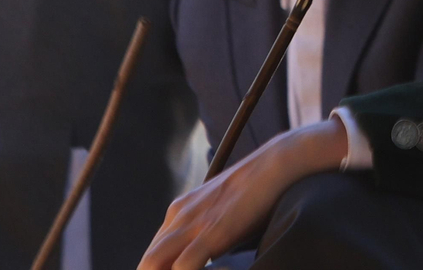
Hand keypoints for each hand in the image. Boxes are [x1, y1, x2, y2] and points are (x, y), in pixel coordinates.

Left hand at [136, 119, 347, 269]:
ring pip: (151, 266)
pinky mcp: (211, 233)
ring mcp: (192, 224)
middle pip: (145, 263)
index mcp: (179, 212)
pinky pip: (182, 268)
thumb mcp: (222, 210)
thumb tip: (209, 256)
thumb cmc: (257, 189)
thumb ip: (208, 230)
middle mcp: (177, 217)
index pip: (151, 256)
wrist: (276, 163)